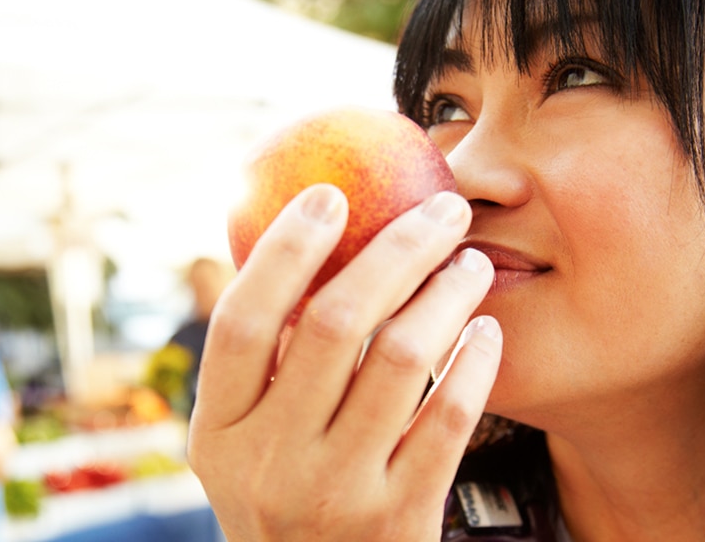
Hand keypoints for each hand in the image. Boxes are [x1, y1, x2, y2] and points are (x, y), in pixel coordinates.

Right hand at [189, 184, 502, 540]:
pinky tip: (487, 329)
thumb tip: (291, 243)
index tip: (329, 194)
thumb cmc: (285, 497)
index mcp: (218, 433)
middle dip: (394, 250)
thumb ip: (257, 369)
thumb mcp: (242, 446)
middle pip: (332, 325)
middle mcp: (270, 461)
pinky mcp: (400, 517)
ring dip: (445, 294)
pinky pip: (448, 416)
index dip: (282, 252)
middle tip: (438, 206)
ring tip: (469, 260)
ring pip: (401, 360)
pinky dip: (474, 362)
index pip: (241, 323)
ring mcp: (336, 491)